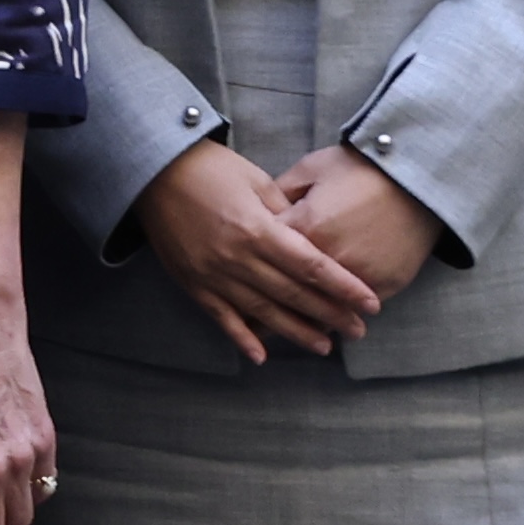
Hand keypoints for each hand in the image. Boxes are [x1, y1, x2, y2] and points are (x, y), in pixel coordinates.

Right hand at [130, 135, 387, 365]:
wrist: (153, 170)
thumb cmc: (209, 168)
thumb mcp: (255, 180)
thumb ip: (284, 212)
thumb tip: (308, 239)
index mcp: (258, 229)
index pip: (312, 266)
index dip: (344, 287)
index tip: (370, 304)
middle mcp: (238, 258)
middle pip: (294, 294)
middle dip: (330, 314)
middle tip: (357, 331)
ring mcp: (214, 274)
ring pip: (264, 312)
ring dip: (297, 332)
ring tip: (324, 346)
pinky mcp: (193, 283)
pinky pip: (222, 317)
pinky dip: (242, 338)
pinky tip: (261, 357)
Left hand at [269, 147, 448, 318]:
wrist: (417, 179)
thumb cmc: (359, 169)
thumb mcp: (311, 170)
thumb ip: (280, 193)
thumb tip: (256, 212)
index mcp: (303, 227)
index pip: (265, 254)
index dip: (252, 267)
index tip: (242, 281)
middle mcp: (327, 258)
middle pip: (289, 291)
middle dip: (269, 307)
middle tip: (254, 322)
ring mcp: (357, 276)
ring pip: (320, 309)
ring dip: (304, 320)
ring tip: (289, 330)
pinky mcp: (383, 286)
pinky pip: (352, 310)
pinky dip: (337, 315)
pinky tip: (325, 323)